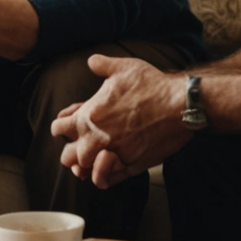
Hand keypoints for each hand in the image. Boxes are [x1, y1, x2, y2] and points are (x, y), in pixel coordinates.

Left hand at [49, 55, 189, 188]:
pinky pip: (109, 179)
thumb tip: (92, 61)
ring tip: (87, 163)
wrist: (180, 105)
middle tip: (75, 148)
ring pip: (86, 171)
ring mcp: (115, 154)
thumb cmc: (152, 85)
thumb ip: (102, 64)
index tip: (64, 127)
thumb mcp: (124, 68)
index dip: (60, 127)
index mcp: (90, 116)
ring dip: (84, 167)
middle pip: (68, 156)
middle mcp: (98, 138)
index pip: (59, 128)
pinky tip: (104, 172)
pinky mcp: (133, 165)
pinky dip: (103, 177)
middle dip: (70, 152)